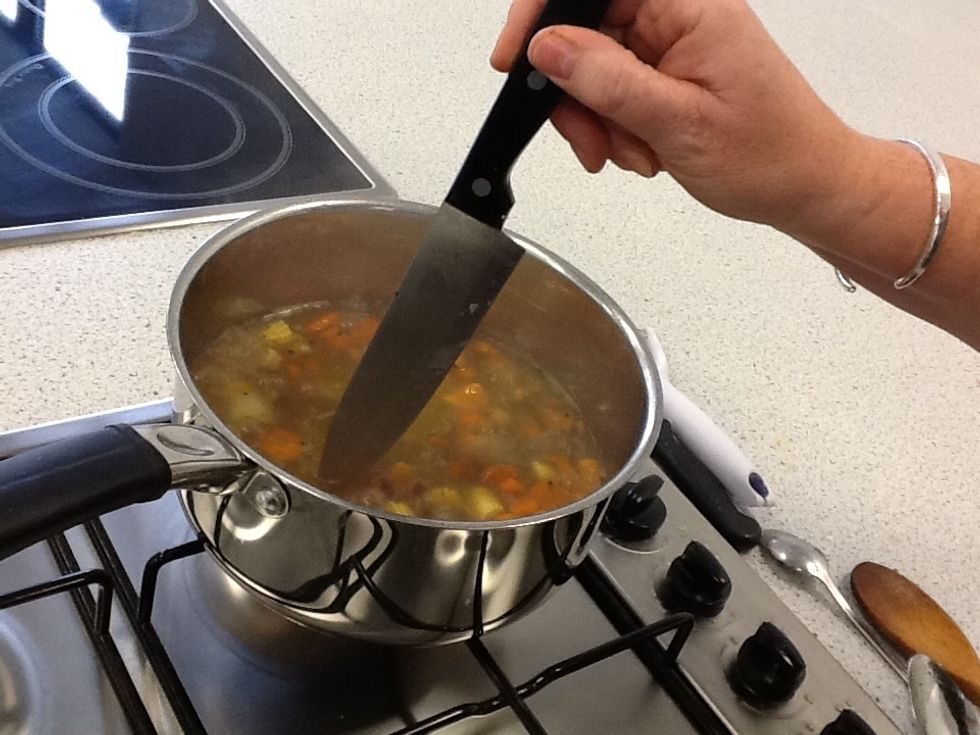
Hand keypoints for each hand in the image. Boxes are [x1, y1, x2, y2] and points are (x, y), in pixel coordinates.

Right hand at [491, 0, 860, 227]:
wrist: (805, 186)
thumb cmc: (768, 154)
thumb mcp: (677, 121)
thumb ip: (607, 80)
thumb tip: (547, 47)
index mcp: (689, 6)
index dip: (544, 15)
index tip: (516, 60)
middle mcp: (678, 15)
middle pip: (586, 32)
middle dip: (575, 93)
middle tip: (590, 141)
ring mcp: (672, 44)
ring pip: (594, 68)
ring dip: (597, 119)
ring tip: (629, 154)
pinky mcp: (668, 72)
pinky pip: (614, 89)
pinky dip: (613, 126)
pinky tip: (640, 151)